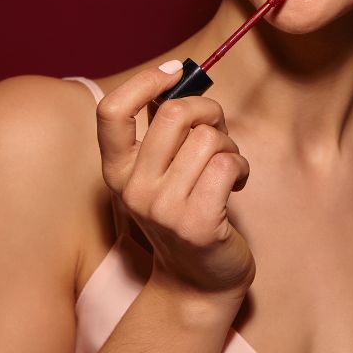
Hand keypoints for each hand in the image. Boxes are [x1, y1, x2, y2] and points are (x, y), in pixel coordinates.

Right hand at [96, 62, 254, 301]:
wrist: (197, 279)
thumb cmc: (186, 209)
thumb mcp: (161, 170)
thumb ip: (163, 129)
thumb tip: (178, 76)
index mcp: (117, 169)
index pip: (111, 111)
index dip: (145, 81)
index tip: (175, 72)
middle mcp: (132, 188)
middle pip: (174, 114)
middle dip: (208, 110)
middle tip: (218, 130)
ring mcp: (162, 208)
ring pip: (208, 138)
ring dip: (230, 145)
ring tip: (227, 168)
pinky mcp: (196, 223)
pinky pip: (228, 164)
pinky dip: (241, 167)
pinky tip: (236, 184)